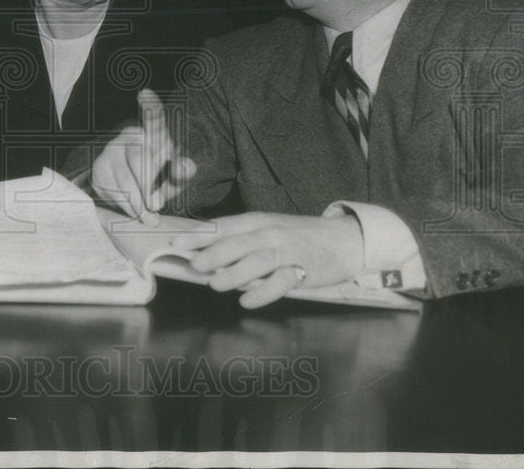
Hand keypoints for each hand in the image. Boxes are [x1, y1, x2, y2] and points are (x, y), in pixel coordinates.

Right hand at [91, 89, 195, 223]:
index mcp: (153, 134)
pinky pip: (112, 193)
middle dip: (148, 189)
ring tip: (148, 215)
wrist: (134, 185)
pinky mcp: (98, 170)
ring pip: (124, 182)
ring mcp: (110, 152)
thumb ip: (182, 171)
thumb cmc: (159, 176)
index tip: (146, 94)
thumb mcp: (174, 176)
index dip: (151, 108)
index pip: (153, 120)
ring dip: (138, 205)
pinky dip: (125, 207)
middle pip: (139, 162)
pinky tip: (132, 207)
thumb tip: (187, 166)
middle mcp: (129, 137)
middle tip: (156, 207)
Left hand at [172, 212, 364, 307]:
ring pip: (257, 261)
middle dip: (214, 253)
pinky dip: (262, 292)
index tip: (177, 243)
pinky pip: (280, 282)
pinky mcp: (304, 271)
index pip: (225, 226)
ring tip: (216, 284)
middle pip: (239, 242)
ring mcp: (288, 252)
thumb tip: (207, 254)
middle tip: (194, 265)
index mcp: (259, 221)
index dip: (200, 235)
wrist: (345, 239)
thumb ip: (242, 239)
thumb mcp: (270, 228)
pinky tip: (246, 301)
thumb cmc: (300, 235)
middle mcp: (272, 233)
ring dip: (235, 273)